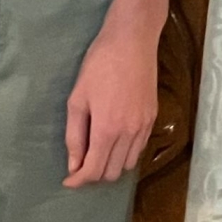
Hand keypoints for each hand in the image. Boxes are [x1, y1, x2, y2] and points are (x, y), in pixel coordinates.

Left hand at [64, 9, 160, 185]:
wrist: (132, 40)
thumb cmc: (99, 65)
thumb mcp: (78, 99)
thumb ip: (75, 136)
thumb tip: (74, 165)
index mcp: (108, 129)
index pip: (94, 170)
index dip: (79, 180)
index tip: (68, 180)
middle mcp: (129, 133)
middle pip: (112, 173)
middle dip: (94, 175)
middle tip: (80, 164)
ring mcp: (144, 126)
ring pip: (129, 164)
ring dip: (111, 165)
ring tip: (97, 153)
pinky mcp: (153, 118)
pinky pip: (140, 149)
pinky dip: (125, 153)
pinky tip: (114, 141)